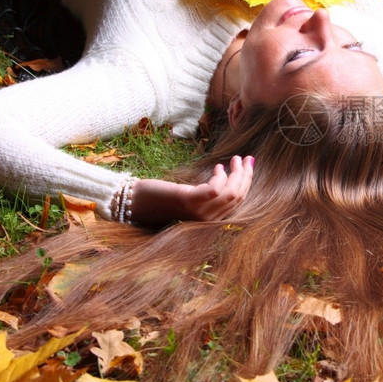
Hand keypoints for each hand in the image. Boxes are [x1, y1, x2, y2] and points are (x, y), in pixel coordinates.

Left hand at [128, 156, 253, 225]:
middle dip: (245, 177)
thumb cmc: (159, 199)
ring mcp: (198, 213)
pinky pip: (215, 189)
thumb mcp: (188, 198)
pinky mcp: (189, 202)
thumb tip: (225, 176)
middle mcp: (206, 222)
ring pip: (230, 193)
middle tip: (247, 159)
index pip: (236, 204)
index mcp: (208, 221)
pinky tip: (218, 167)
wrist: (134, 203)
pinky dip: (220, 176)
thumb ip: (206, 194)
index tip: (248, 167)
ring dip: (237, 174)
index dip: (246, 184)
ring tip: (235, 159)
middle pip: (236, 198)